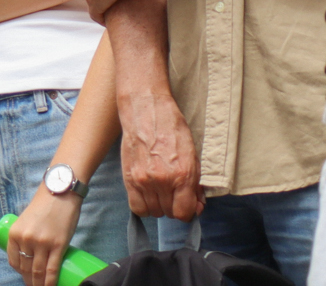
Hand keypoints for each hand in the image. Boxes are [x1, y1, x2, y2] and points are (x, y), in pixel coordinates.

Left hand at [6, 187, 82, 285]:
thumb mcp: (26, 221)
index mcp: (15, 233)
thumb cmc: (43, 207)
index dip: (20, 273)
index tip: (26, 277)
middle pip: (26, 268)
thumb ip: (26, 235)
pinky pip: (52, 270)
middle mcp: (25, 239)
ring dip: (39, 285)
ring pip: (38, 272)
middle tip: (35, 285)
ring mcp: (41, 243)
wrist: (59, 193)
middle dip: (30, 281)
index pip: (14, 261)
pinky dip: (50, 283)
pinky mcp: (58, 246)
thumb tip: (30, 254)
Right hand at [117, 87, 203, 219]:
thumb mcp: (192, 156)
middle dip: (174, 206)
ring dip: (159, 206)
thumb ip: (195, 185)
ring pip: (153, 212)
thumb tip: (196, 206)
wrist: (146, 111)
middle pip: (169, 213)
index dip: (189, 211)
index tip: (188, 205)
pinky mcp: (128, 177)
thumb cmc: (172, 129)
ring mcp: (143, 180)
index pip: (184, 212)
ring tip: (160, 192)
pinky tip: (148, 195)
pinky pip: (136, 206)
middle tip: (174, 194)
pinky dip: (143, 205)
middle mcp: (161, 181)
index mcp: (182, 175)